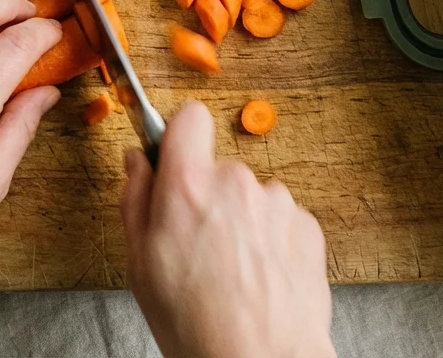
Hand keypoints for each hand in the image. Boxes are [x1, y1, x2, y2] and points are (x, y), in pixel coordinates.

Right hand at [120, 102, 333, 357]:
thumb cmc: (196, 323)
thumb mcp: (140, 264)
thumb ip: (135, 199)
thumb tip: (138, 161)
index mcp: (188, 186)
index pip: (188, 118)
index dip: (180, 137)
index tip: (175, 160)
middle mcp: (237, 182)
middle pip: (218, 168)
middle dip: (207, 196)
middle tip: (197, 246)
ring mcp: (277, 202)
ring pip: (250, 196)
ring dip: (241, 222)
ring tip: (231, 272)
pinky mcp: (306, 225)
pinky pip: (280, 219)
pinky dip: (270, 242)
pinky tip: (258, 278)